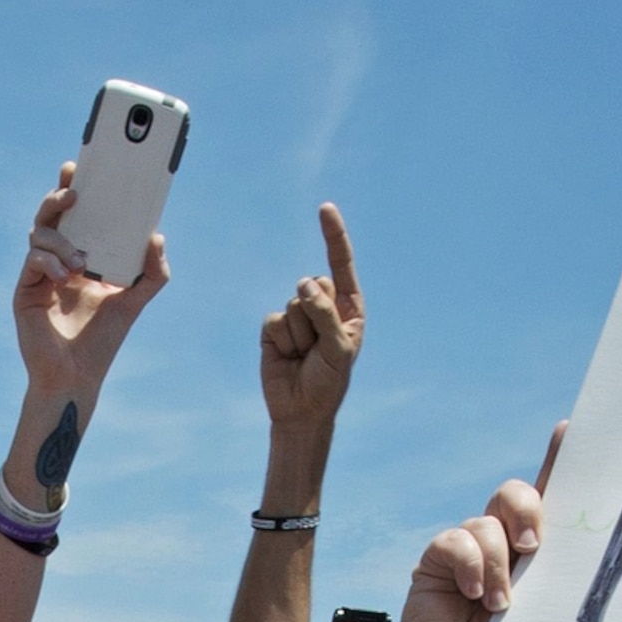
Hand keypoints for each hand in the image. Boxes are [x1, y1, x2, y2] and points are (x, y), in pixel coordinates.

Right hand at [15, 165, 170, 411]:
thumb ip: (153, 273)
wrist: (77, 376)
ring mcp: (38, 274)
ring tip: (81, 262)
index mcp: (79, 256)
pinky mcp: (25, 291)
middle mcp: (56, 260)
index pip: (74, 214)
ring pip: (40, 233)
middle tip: (74, 191)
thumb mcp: (135, 300)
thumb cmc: (103, 342)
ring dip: (60, 239)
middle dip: (59, 196)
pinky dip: (49, 261)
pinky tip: (65, 275)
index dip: (72, 188)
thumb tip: (157, 236)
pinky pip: (33, 260)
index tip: (78, 167)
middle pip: (51, 215)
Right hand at [258, 204, 363, 432]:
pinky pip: (275, 321)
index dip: (333, 236)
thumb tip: (303, 282)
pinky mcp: (274, 329)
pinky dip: (282, 341)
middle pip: (314, 286)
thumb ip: (325, 312)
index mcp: (347, 307)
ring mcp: (297, 316)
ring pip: (294, 305)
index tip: (325, 209)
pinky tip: (287, 358)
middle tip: (318, 349)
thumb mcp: (338, 348)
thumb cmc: (328, 382)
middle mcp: (322, 306)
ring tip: (304, 357)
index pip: (340, 264)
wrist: (301, 412)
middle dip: (316, 317)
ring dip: (300, 336)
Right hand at [383, 428, 564, 621]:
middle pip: (514, 494)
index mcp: (534, 557)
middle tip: (533, 547)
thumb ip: (562, 595)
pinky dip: (469, 564)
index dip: (559, 460)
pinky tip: (475, 594)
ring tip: (501, 605)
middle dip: (526, 509)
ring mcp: (466, 554)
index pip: (550, 498)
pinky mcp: (435, 566)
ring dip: (496, 560)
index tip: (573, 431)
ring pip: (485, 520)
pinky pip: (452, 541)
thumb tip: (607, 576)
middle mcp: (501, 546)